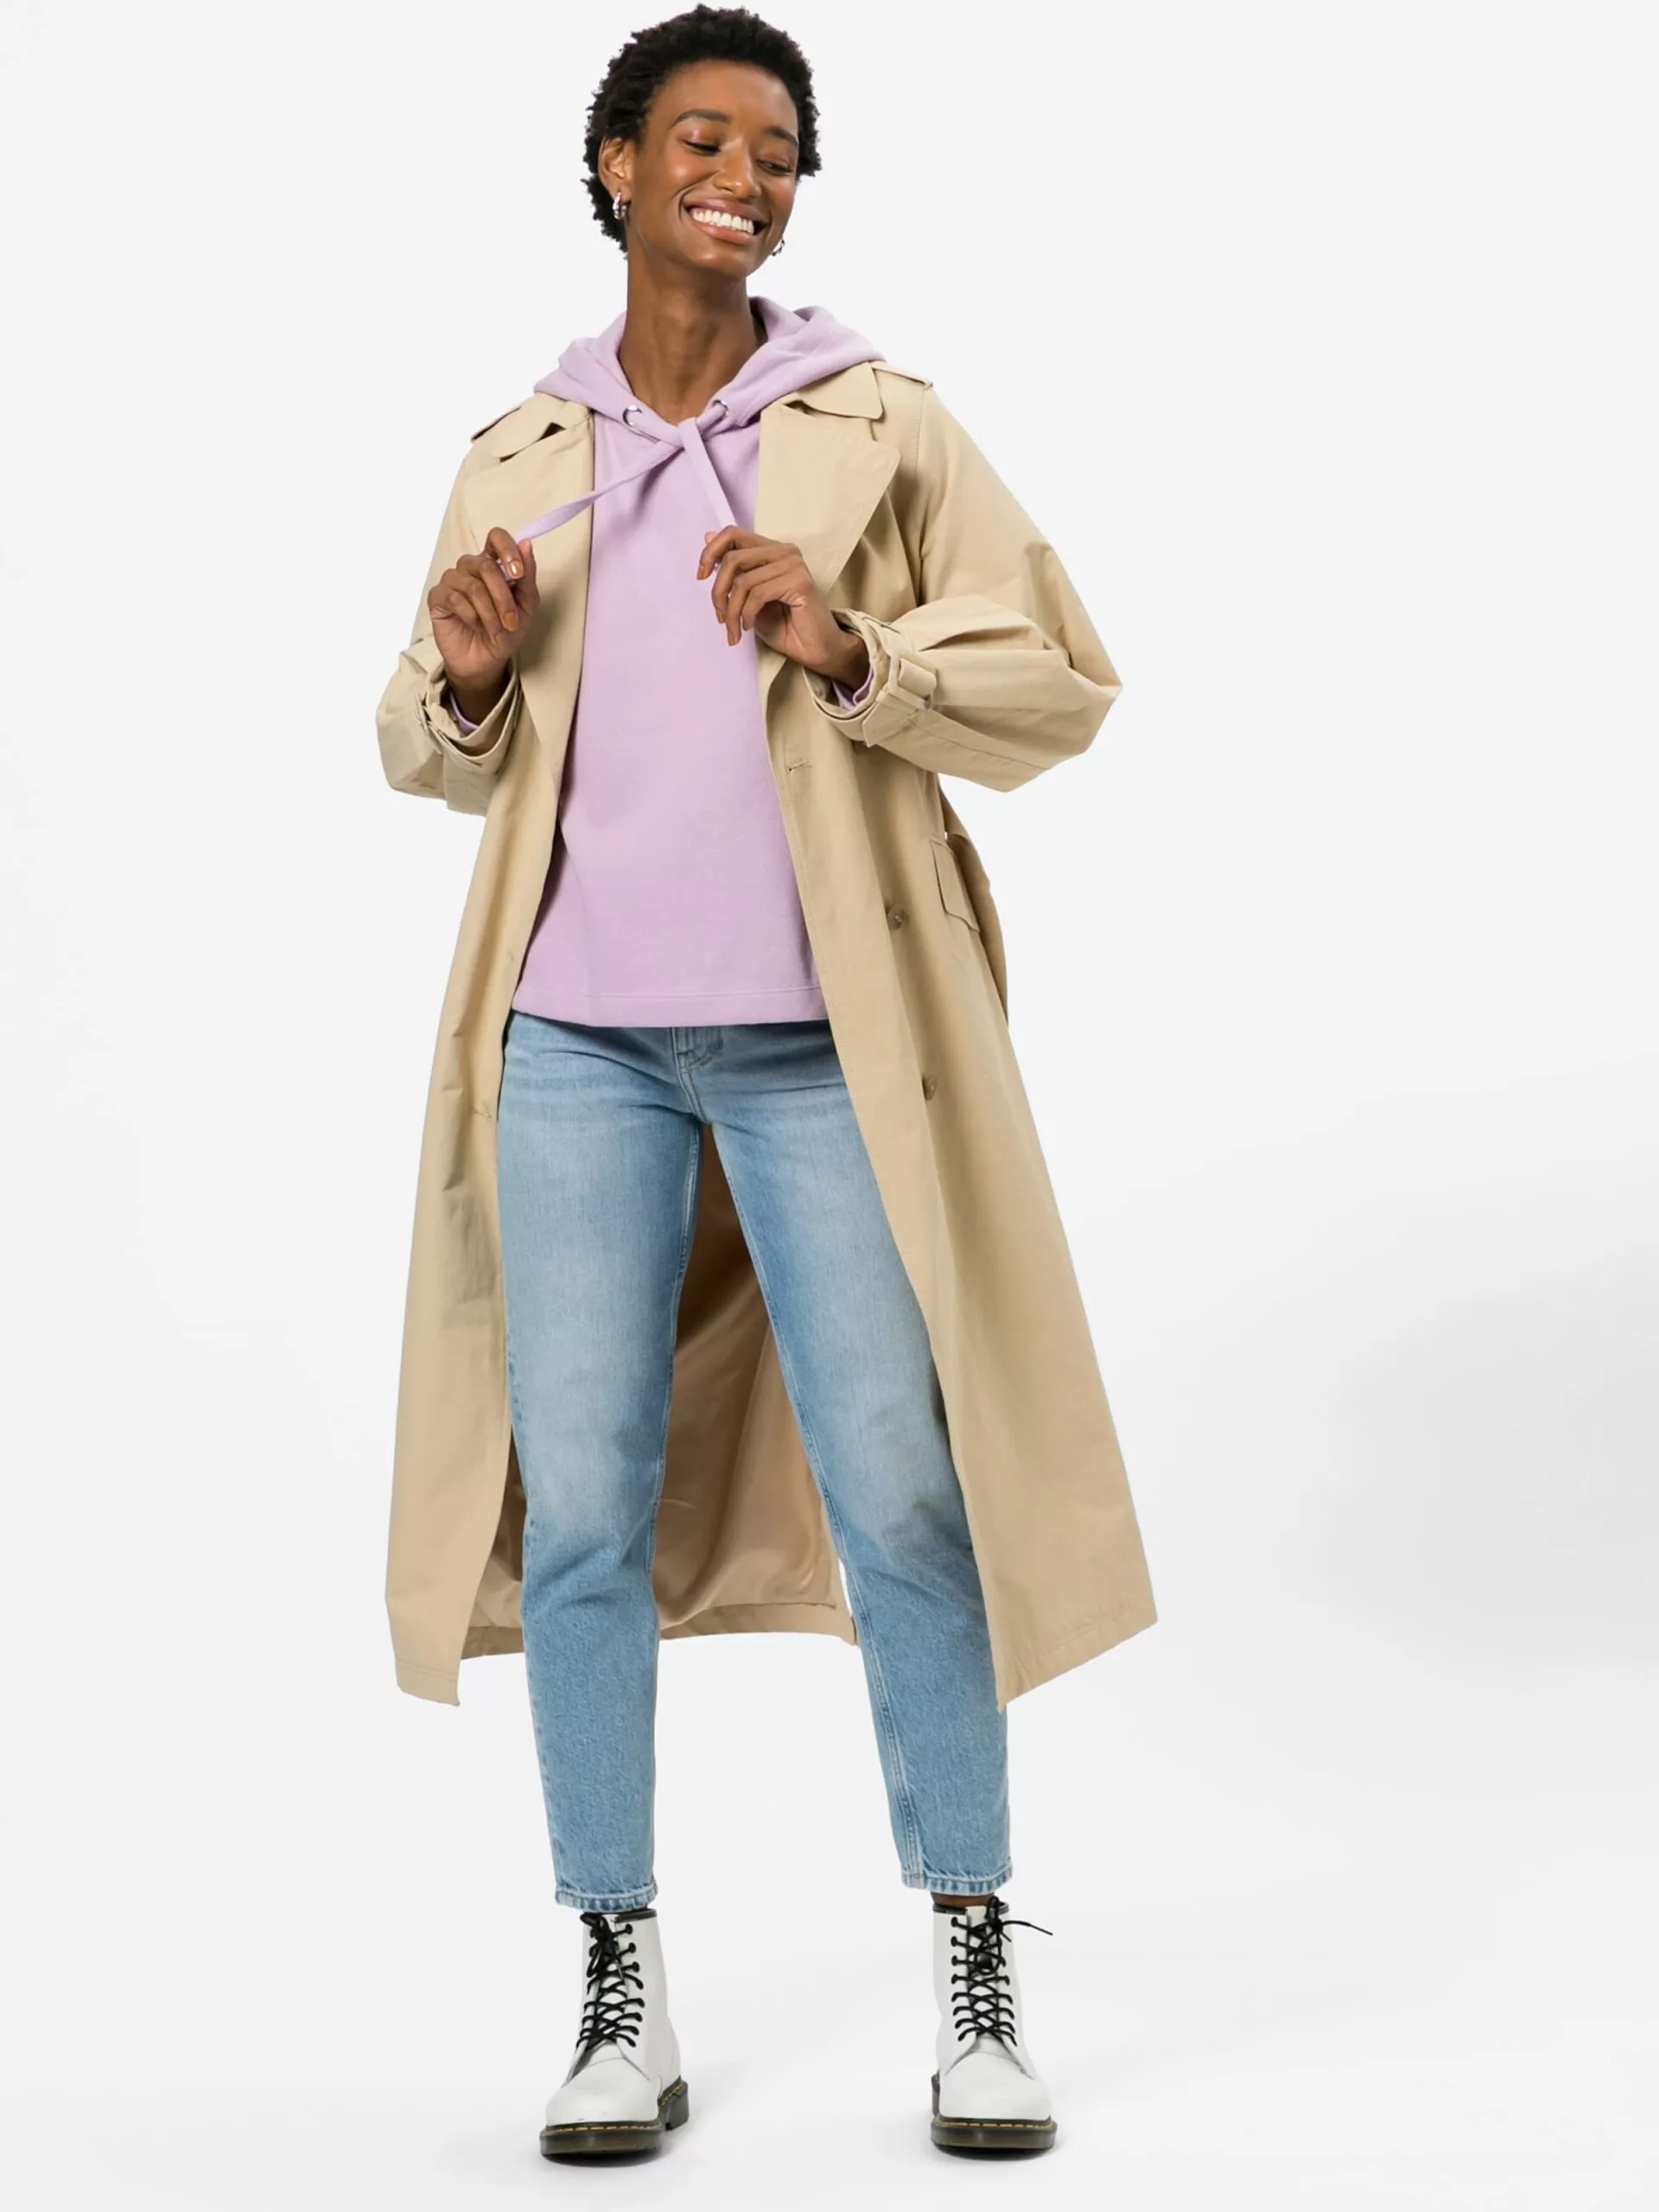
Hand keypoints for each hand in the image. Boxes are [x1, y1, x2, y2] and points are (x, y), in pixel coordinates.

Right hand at [430, 528, 539, 689]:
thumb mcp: (526, 605)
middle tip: (511, 622)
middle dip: (503, 598)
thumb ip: (527, 576)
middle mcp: (471, 567)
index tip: (518, 574)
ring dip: (489, 613)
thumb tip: (527, 544)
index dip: (507, 550)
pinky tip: (476, 626)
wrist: (487, 660)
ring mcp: (453, 581)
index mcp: (493, 564)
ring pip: (472, 585)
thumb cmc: (506, 631)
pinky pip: (454, 598)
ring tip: (496, 631)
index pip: (496, 537)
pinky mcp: (437, 597)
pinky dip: (471, 616)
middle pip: (486, 566)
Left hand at [696, 527, 869, 687]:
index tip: (701, 576)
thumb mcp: (749, 597)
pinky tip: (749, 627)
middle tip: (720, 616)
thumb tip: (707, 536)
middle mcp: (784, 551)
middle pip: (733, 558)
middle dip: (718, 591)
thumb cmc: (785, 625)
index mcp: (772, 549)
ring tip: (734, 630)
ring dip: (732, 612)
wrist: (815, 649)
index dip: (711, 552)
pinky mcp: (799, 582)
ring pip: (743, 581)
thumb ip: (734, 570)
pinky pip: (757, 595)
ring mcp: (793, 564)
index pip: (732, 534)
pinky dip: (747, 615)